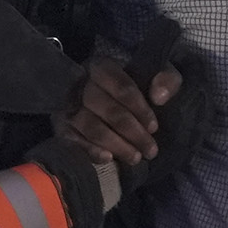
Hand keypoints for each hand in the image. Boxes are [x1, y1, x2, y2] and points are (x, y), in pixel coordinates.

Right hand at [58, 55, 180, 165]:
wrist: (101, 95)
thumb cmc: (132, 86)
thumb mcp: (153, 75)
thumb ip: (166, 78)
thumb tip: (159, 97)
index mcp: (102, 67)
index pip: (123, 88)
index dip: (140, 109)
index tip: (154, 127)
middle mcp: (81, 84)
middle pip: (110, 110)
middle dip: (133, 133)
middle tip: (151, 150)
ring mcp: (68, 106)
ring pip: (93, 128)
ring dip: (117, 145)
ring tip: (135, 158)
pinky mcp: (61, 126)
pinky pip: (73, 141)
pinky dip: (91, 151)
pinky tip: (108, 159)